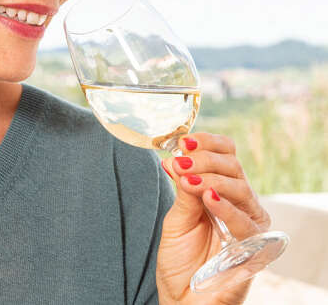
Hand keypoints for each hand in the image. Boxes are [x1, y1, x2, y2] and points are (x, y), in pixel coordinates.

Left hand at [156, 133, 270, 304]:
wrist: (182, 301)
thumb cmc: (181, 262)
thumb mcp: (176, 218)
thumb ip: (182, 189)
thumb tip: (176, 156)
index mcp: (222, 193)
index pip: (227, 155)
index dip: (208, 144)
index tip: (185, 141)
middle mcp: (240, 206)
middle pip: (234, 166)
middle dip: (205, 159)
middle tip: (182, 161)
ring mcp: (249, 226)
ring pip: (241, 188)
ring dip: (211, 179)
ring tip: (188, 179)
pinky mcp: (255, 250)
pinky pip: (246, 223)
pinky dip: (226, 207)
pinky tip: (208, 199)